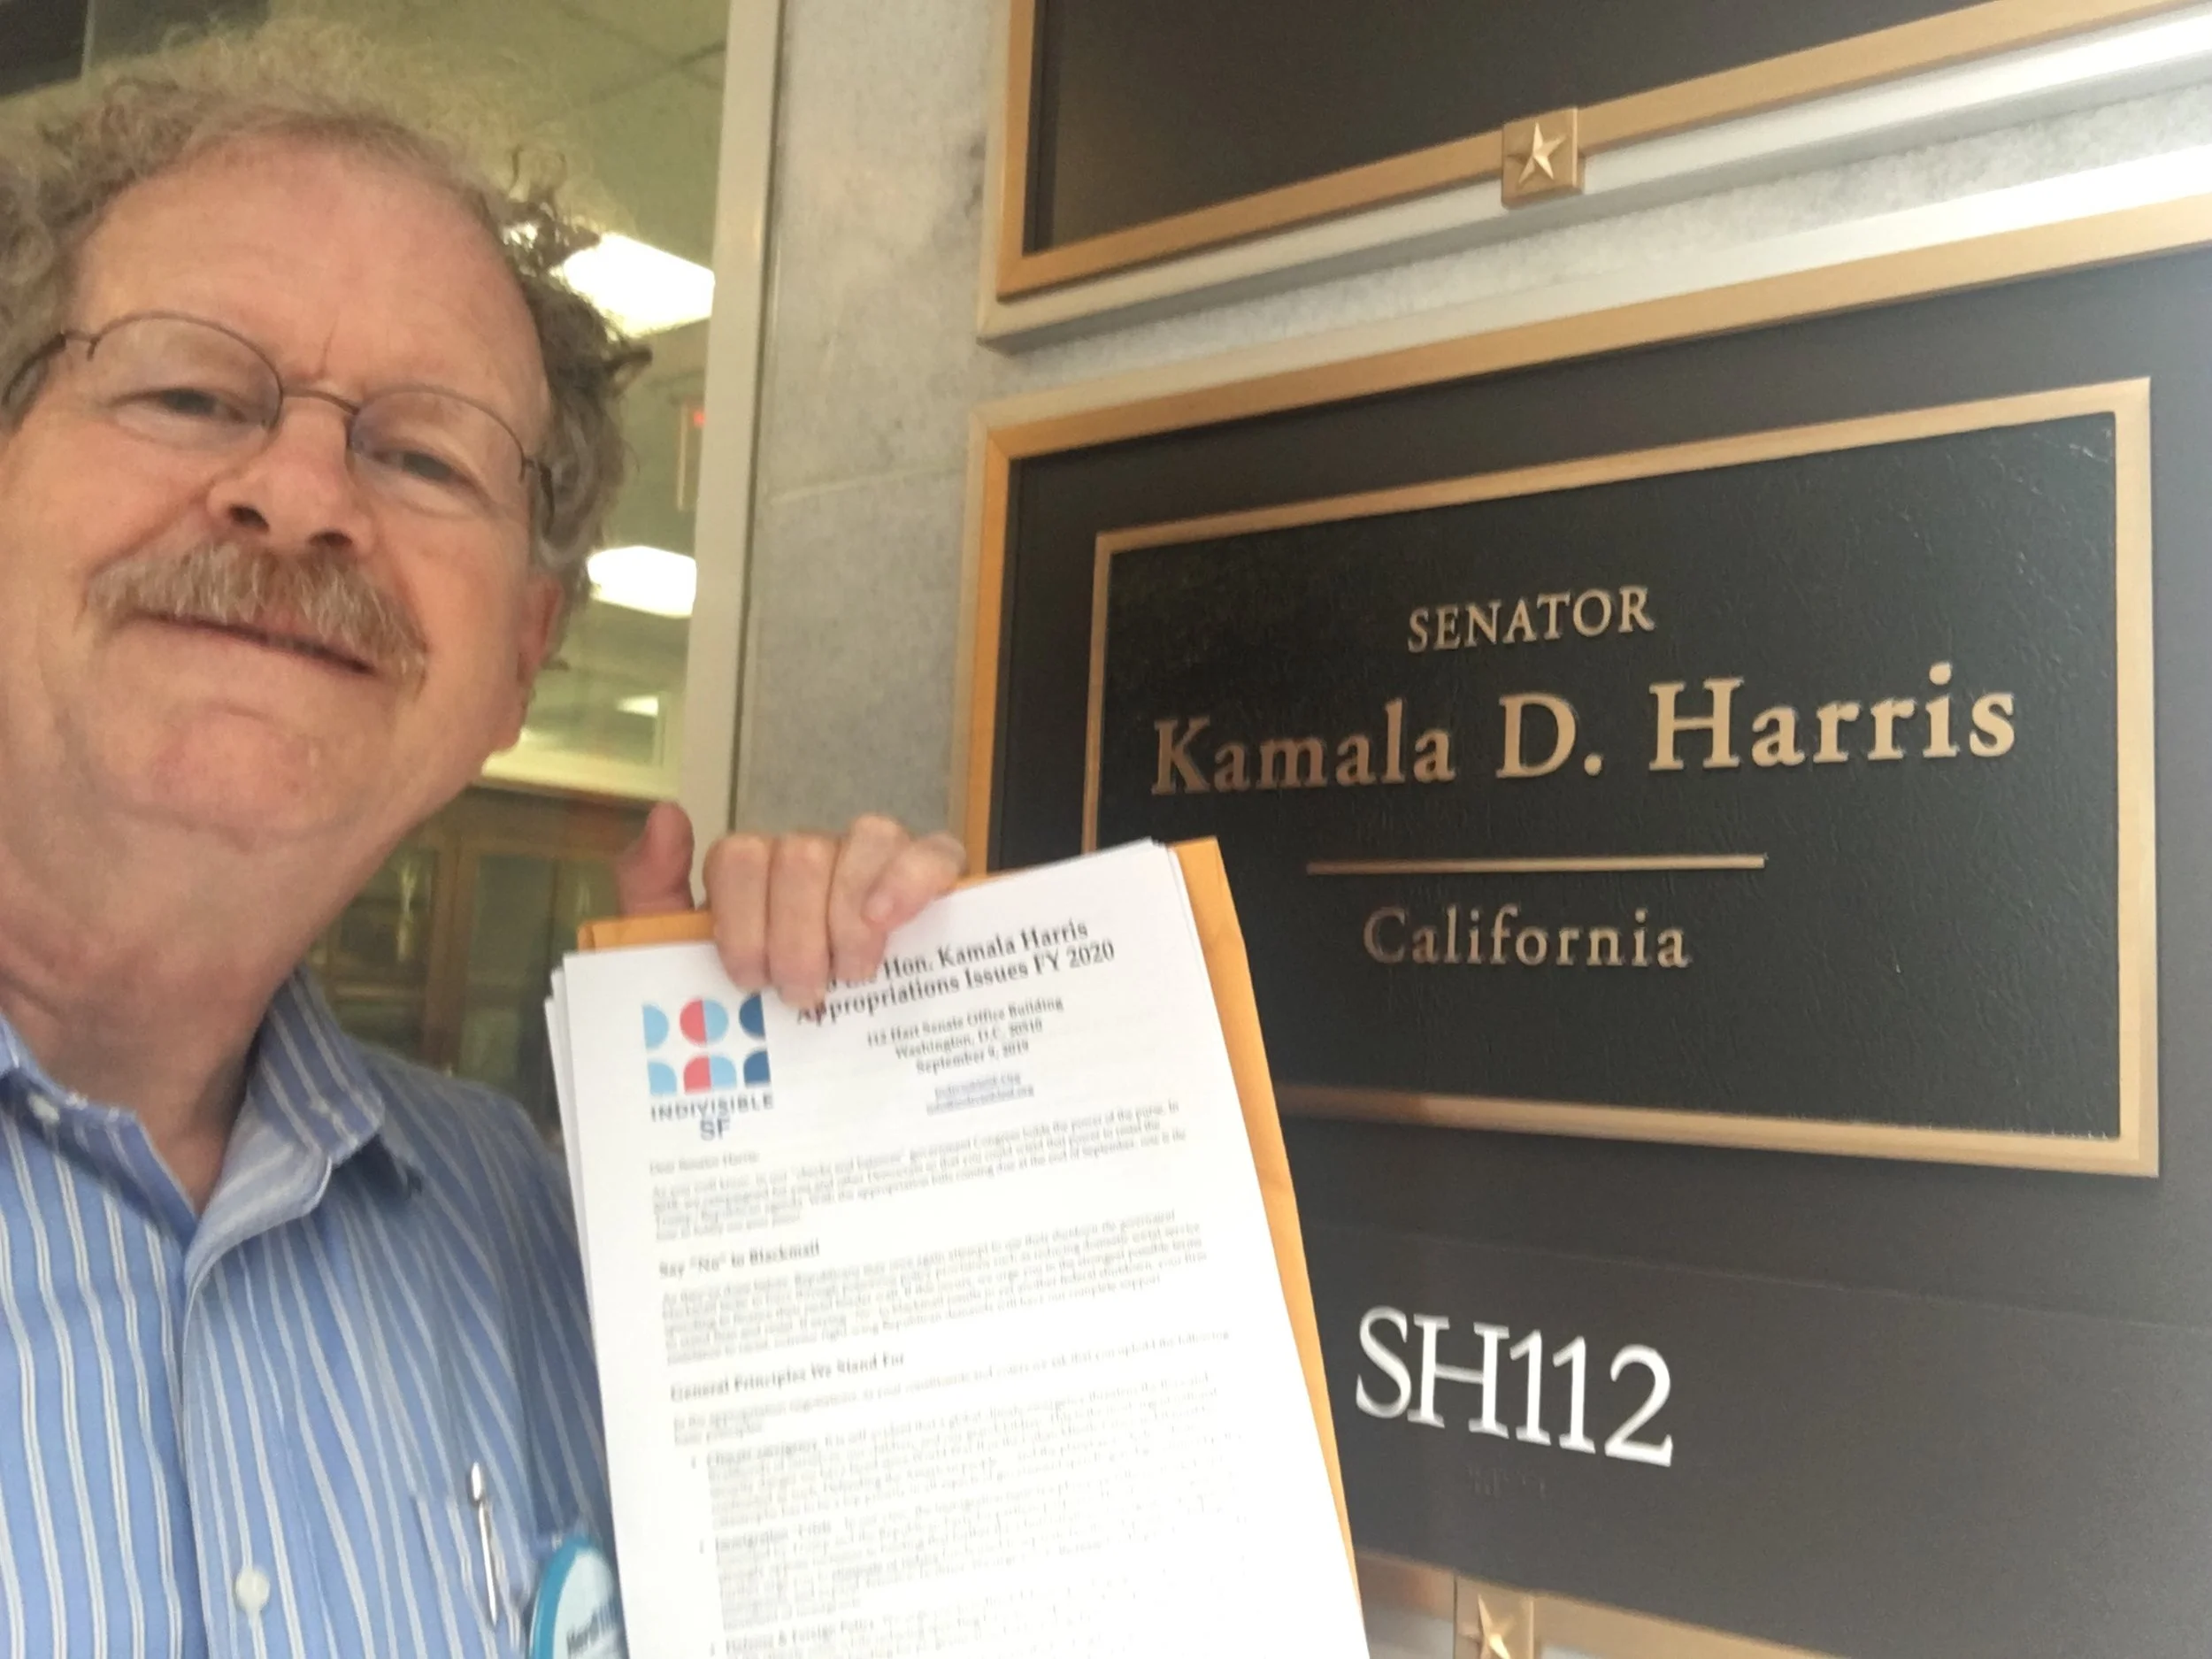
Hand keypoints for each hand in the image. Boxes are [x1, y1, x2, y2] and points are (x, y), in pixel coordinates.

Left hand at [613, 802, 966, 1007]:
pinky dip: (911, 878)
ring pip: (868, 838)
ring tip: (852, 974)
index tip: (750, 980)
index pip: (742, 855)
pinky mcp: (933, 878)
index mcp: (756, 874)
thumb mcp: (683, 958)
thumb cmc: (751, 1012)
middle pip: (804, 853)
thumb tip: (668, 815)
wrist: (805, 1078)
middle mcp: (815, 857)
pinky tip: (891, 918)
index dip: (743, 919)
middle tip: (803, 994)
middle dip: (799, 935)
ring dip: (852, 914)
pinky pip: (934, 852)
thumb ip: (653, 888)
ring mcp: (876, 862)